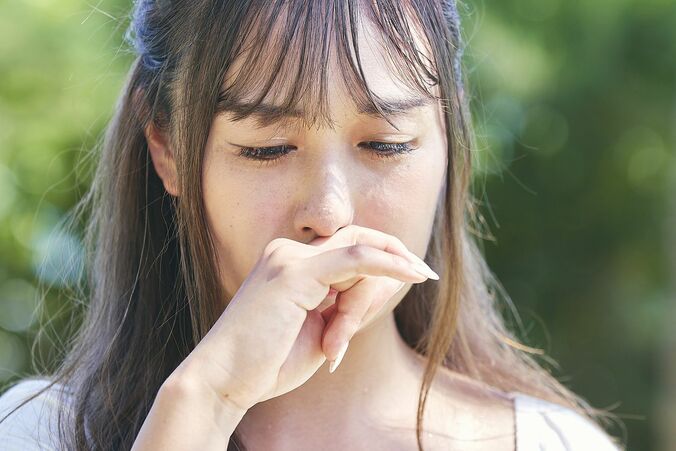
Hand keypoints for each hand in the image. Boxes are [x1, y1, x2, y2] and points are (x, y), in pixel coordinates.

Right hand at [171, 225, 438, 411]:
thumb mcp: (322, 333)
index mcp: (290, 263)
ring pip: (356, 261)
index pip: (346, 251)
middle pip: (356, 245)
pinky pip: (355, 259)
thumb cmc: (268, 363)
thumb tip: (385, 286)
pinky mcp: (293, 272)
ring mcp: (289, 258)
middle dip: (394, 257)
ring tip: (331, 344)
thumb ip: (350, 307)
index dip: (382, 257)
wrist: (224, 380)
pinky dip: (386, 265)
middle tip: (427, 274)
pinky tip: (413, 274)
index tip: (414, 272)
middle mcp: (288, 252)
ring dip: (360, 306)